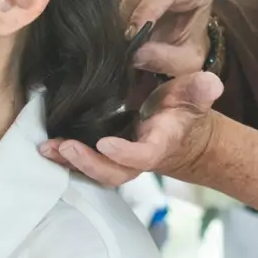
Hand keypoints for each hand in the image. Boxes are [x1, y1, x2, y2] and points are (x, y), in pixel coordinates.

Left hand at [45, 70, 221, 188]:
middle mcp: (137, 159)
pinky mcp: (104, 157)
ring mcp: (119, 161)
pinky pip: (83, 164)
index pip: (144, 156)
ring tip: (47, 148)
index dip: (125, 154)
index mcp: (159, 143)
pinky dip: (64, 158)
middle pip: (114, 173)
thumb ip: (199, 90)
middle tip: (66, 146)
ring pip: (95, 172)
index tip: (105, 143)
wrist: (177, 133)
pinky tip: (45, 147)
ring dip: (70, 162)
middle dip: (89, 163)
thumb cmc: (181, 110)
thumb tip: (212, 83)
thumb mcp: (193, 95)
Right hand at [117, 0, 215, 77]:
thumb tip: (135, 53)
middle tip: (123, 40)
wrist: (181, 33)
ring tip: (124, 31)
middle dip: (127, 16)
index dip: (144, 12)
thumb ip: (164, 58)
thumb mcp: (185, 60)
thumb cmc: (187, 43)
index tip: (131, 36)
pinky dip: (112, 0)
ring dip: (118, 10)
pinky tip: (120, 16)